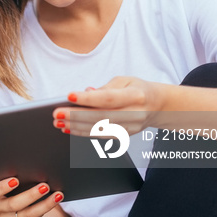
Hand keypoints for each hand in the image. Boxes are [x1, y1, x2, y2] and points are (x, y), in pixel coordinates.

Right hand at [0, 177, 62, 216]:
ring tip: (57, 195)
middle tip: (45, 185)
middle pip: (14, 204)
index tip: (15, 180)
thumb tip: (25, 164)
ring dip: (44, 205)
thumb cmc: (1, 184)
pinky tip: (53, 202)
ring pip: (27, 215)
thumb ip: (6, 174)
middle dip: (31, 195)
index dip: (3, 187)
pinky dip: (43, 211)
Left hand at [52, 76, 167, 136]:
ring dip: (76, 126)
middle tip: (57, 114)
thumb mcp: (124, 80)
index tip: (69, 95)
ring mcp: (131, 127)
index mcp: (136, 95)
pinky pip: (101, 136)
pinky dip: (84, 133)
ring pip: (100, 129)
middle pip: (101, 117)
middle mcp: (135, 113)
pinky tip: (69, 129)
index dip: (88, 98)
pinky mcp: (126, 135)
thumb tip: (86, 93)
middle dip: (76, 116)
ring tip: (58, 122)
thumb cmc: (137, 89)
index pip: (109, 98)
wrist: (159, 106)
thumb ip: (105, 88)